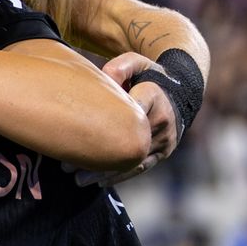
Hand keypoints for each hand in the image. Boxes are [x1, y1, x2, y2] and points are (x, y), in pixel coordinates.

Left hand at [73, 53, 179, 186]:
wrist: (180, 91)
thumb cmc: (148, 75)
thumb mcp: (136, 63)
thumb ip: (120, 66)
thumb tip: (104, 78)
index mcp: (153, 96)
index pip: (127, 110)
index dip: (104, 122)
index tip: (76, 133)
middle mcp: (161, 121)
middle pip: (126, 143)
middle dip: (97, 157)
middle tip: (67, 166)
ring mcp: (164, 140)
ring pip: (133, 161)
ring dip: (105, 173)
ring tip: (78, 180)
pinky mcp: (163, 152)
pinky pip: (141, 167)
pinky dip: (120, 175)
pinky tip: (99, 182)